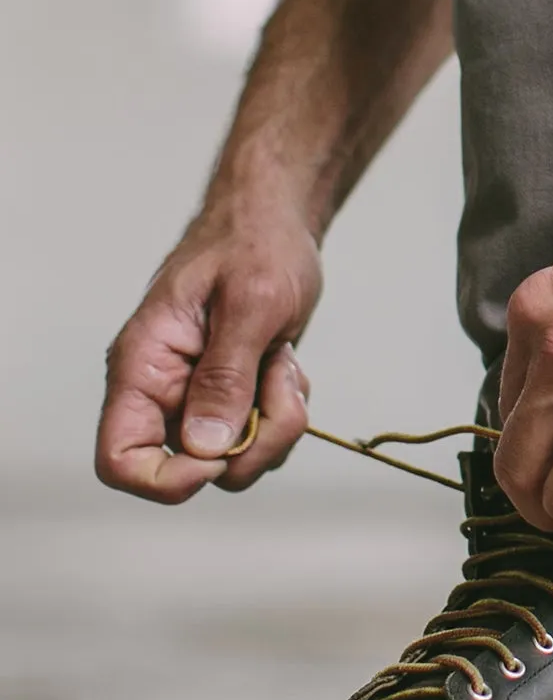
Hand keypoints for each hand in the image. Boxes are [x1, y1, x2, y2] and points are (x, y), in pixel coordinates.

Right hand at [96, 196, 320, 500]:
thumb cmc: (255, 244)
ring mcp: (200, 397)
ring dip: (276, 421)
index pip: (120, 459)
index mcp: (144, 367)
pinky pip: (261, 434)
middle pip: (193, 468)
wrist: (277, 221)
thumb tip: (204, 447)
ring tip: (281, 362)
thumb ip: (226, 376)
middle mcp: (164, 391)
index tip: (219, 454)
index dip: (165, 479)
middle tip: (278, 381)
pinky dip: (285, 409)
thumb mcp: (249, 303)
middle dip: (251, 441)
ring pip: (237, 458)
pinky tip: (285, 363)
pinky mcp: (235, 396)